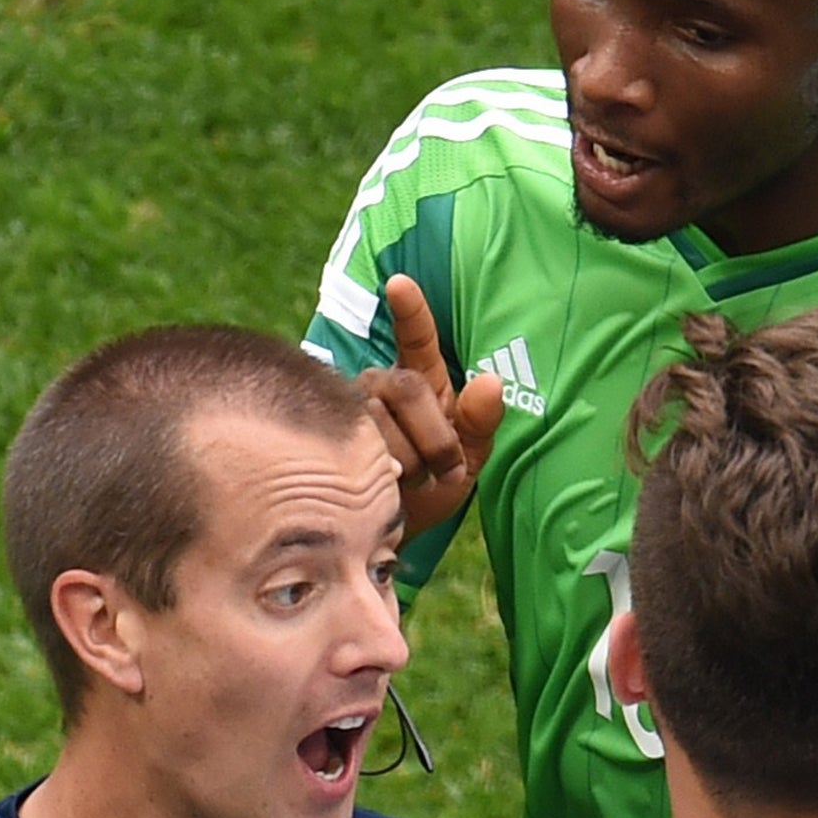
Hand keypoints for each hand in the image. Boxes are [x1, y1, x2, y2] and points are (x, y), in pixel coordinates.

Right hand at [354, 275, 503, 536]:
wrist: (391, 535)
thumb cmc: (432, 490)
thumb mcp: (469, 459)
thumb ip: (481, 423)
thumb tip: (491, 382)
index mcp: (421, 382)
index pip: (416, 338)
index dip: (410, 311)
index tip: (399, 282)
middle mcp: (379, 386)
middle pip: (405, 387)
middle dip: (433, 435)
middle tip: (444, 472)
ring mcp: (349, 412)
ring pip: (377, 419)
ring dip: (406, 460)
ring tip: (409, 486)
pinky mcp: (326, 442)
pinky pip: (353, 444)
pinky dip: (379, 472)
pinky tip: (380, 486)